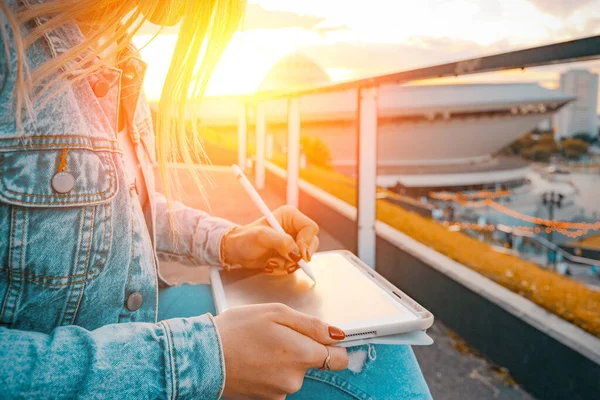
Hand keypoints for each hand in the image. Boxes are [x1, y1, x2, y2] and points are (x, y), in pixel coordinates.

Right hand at [215, 303, 347, 398]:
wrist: (202, 356)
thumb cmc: (237, 329)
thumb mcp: (276, 313)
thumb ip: (311, 325)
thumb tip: (337, 334)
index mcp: (302, 355)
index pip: (339, 358)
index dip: (334, 346)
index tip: (321, 338)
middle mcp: (295, 379)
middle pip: (312, 363)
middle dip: (300, 349)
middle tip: (274, 334)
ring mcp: (280, 393)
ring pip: (293, 372)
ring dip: (283, 360)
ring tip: (258, 346)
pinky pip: (277, 382)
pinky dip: (270, 372)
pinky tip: (252, 360)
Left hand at [223, 205, 318, 273]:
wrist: (237, 252)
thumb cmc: (246, 239)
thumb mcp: (261, 237)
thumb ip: (281, 242)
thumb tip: (297, 253)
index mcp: (290, 216)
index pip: (310, 228)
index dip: (307, 242)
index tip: (299, 254)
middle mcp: (294, 228)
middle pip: (312, 244)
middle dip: (299, 256)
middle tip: (287, 263)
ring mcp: (293, 242)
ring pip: (304, 257)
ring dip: (289, 263)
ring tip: (272, 261)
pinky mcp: (290, 254)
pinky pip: (296, 264)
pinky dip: (285, 268)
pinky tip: (272, 264)